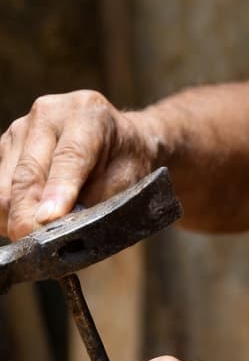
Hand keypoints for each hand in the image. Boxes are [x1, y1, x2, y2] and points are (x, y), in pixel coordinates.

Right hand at [0, 90, 157, 239]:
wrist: (117, 142)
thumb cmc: (124, 164)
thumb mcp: (125, 182)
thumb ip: (95, 200)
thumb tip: (55, 223)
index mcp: (87, 114)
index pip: (69, 156)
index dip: (57, 190)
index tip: (48, 219)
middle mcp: (48, 114)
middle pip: (27, 174)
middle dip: (28, 216)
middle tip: (38, 246)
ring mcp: (20, 128)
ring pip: (4, 186)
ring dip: (16, 216)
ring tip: (41, 231)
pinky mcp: (4, 146)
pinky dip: (7, 211)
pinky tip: (29, 216)